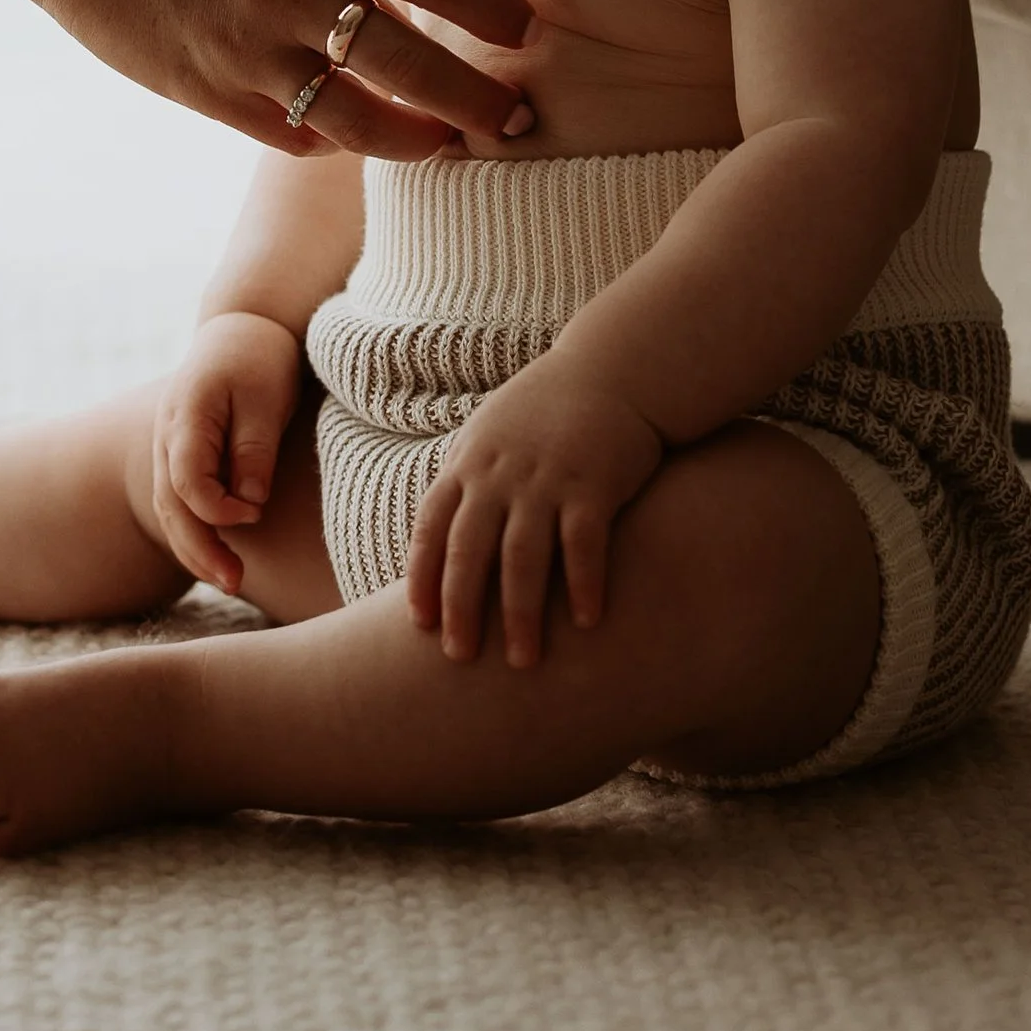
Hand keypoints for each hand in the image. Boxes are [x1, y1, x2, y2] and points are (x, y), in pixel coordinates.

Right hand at [0, 0, 535, 157]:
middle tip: (519, 120)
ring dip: (415, 140)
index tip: (529, 31)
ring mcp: (244, 48)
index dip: (487, 7)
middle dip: (475, 100)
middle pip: (408, 62)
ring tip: (451, 145)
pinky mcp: (208, 93)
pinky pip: (293, 134)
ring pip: (357, 121)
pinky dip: (333, 138)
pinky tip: (355, 134)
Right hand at [149, 312, 303, 594]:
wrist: (242, 326)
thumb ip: (254, 451)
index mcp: (186, 416)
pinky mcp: (179, 454)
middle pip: (171, 504)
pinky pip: (178, 501)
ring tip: (230, 581)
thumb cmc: (260, 358)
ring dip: (195, 548)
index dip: (218, 509)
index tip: (255, 513)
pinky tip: (218, 557)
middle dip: (201, 548)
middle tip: (235, 582)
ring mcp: (167, 445)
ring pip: (169, 508)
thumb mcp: (266, 399)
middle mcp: (166, 434)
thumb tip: (249, 505)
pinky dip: (194, 532)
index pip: (188, 481)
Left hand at [406, 362, 664, 668]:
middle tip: (460, 658)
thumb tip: (437, 540)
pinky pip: (584, 543)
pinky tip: (587, 621)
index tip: (419, 625)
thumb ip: (465, 483)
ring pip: (523, 557)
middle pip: (469, 551)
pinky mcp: (594, 483)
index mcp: (468, 465)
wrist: (610, 369)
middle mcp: (500, 475)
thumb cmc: (546, 413)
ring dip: (521, 613)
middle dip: (462, 609)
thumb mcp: (489, 436)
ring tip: (524, 661)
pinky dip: (584, 583)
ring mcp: (546, 479)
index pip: (431, 528)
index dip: (422, 578)